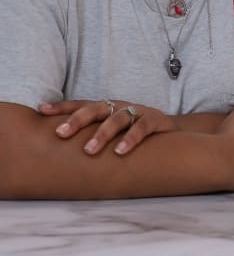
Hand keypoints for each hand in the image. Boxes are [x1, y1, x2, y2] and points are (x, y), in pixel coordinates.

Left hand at [38, 99, 177, 155]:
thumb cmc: (134, 132)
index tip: (41, 110)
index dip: (62, 107)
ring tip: (89, 150)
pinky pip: (142, 128)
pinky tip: (120, 151)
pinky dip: (131, 138)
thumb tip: (57, 150)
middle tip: (61, 134)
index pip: (81, 104)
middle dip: (77, 120)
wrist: (171, 132)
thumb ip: (91, 135)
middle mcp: (119, 107)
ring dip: (102, 133)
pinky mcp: (155, 120)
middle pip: (96, 108)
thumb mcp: (112, 131)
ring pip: (117, 118)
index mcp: (107, 108)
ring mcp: (138, 112)